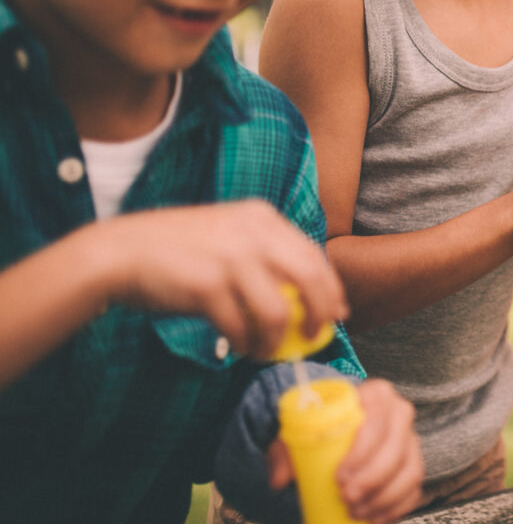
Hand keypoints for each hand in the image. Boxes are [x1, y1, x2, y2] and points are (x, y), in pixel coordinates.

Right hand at [100, 201, 346, 359]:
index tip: (336, 312)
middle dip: (320, 313)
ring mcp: (230, 257)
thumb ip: (264, 256)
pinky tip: (239, 346)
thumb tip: (303, 297)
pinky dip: (245, 342)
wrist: (121, 252)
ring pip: (278, 310)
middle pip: (309, 277)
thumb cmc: (178, 250)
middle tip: (314, 336)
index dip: (330, 286)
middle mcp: (252, 232)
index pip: (313, 254)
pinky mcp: (207, 285)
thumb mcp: (229, 236)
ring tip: (265, 350)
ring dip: (277, 339)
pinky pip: (241, 325)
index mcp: (261, 217)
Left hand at [265, 379, 421, 523]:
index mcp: (375, 395)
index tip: (338, 477)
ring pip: (410, 470)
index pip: (377, 419)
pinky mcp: (414, 464)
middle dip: (373, 478)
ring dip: (384, 497)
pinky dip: (397, 508)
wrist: (337, 433)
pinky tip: (375, 519)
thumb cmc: (319, 431)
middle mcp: (399, 413)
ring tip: (356, 511)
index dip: (362, 451)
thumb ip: (283, 454)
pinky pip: (414, 489)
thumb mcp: (297, 435)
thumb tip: (280, 479)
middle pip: (397, 447)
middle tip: (346, 498)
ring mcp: (411, 440)